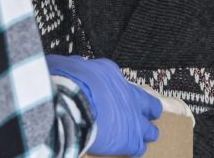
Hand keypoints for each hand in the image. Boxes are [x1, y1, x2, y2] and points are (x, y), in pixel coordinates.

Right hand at [46, 54, 161, 156]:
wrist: (70, 103)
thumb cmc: (64, 83)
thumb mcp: (65, 65)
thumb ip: (73, 67)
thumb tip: (70, 66)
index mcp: (111, 74)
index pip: (120, 82)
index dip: (115, 90)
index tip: (109, 94)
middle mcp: (128, 95)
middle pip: (149, 104)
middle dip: (146, 110)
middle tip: (142, 115)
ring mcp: (132, 118)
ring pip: (150, 129)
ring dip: (144, 133)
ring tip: (139, 138)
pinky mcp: (130, 139)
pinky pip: (139, 148)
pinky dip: (134, 150)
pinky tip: (128, 151)